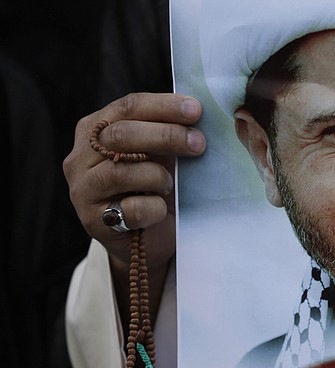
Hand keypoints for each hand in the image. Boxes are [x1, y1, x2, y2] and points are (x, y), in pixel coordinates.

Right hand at [63, 93, 205, 308]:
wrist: (151, 239)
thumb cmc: (157, 188)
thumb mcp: (161, 155)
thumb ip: (167, 131)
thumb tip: (197, 111)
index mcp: (96, 129)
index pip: (127, 107)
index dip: (163, 106)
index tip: (196, 110)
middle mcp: (81, 157)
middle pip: (121, 135)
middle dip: (166, 136)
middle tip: (199, 144)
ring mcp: (83, 190)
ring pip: (121, 172)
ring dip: (157, 177)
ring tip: (170, 186)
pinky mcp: (94, 221)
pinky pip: (131, 209)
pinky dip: (154, 208)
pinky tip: (161, 210)